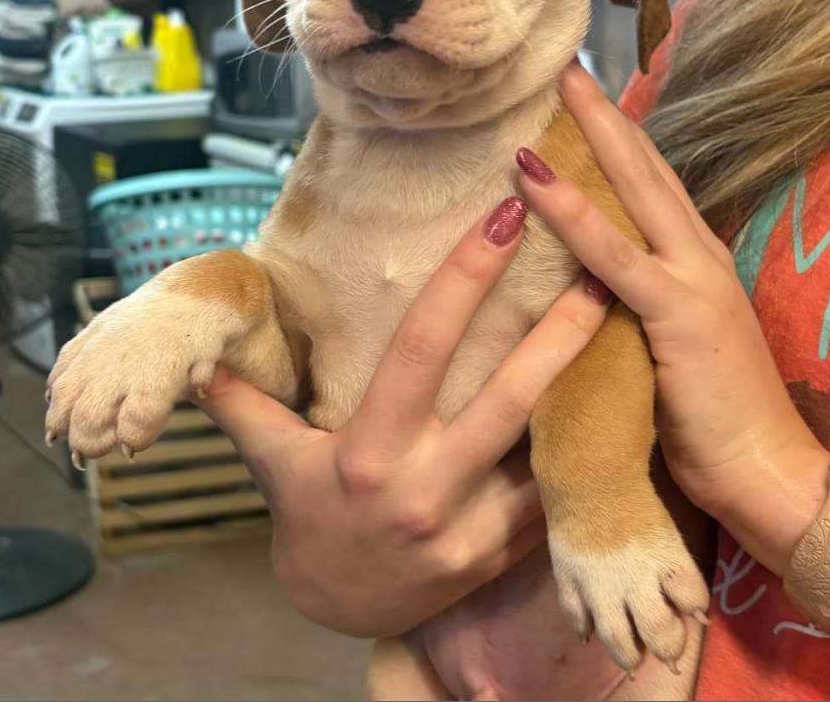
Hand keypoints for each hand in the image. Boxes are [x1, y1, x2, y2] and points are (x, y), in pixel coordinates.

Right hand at [199, 197, 610, 637]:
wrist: (340, 611)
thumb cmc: (309, 516)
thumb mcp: (272, 460)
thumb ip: (241, 401)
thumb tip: (199, 352)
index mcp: (367, 449)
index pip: (422, 347)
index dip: (465, 279)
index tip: (503, 217)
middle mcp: (423, 488)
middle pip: (508, 398)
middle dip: (561, 330)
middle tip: (604, 265)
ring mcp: (470, 530)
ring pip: (545, 448)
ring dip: (589, 386)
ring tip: (629, 321)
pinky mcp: (502, 555)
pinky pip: (552, 494)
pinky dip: (583, 446)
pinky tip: (621, 395)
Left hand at [516, 62, 829, 574]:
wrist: (765, 474)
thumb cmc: (711, 419)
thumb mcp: (671, 344)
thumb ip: (639, 303)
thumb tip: (589, 282)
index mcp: (695, 263)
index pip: (653, 188)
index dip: (621, 141)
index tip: (588, 102)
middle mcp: (697, 256)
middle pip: (647, 170)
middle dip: (608, 115)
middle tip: (570, 65)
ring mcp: (690, 279)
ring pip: (634, 192)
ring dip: (593, 136)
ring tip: (559, 89)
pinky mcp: (676, 312)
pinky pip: (611, 255)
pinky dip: (571, 213)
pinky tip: (533, 179)